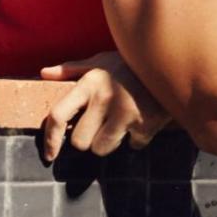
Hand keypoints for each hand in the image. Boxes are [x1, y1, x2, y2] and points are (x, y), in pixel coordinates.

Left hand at [38, 52, 171, 161]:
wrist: (173, 63)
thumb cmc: (132, 64)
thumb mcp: (103, 61)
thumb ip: (73, 69)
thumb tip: (43, 73)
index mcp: (89, 83)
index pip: (58, 115)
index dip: (49, 139)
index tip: (50, 154)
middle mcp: (104, 98)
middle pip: (80, 141)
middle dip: (89, 139)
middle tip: (102, 126)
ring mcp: (126, 112)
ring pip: (102, 148)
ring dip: (110, 142)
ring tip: (121, 125)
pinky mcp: (147, 122)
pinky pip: (133, 146)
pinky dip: (138, 139)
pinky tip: (144, 122)